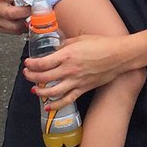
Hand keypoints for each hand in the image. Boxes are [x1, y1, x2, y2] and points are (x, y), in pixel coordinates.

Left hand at [23, 32, 137, 107]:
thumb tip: (57, 48)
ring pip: (52, 91)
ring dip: (40, 92)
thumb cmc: (102, 44)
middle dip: (31, 77)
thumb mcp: (80, 39)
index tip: (27, 63)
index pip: (42, 63)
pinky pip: (67, 99)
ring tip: (34, 90)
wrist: (119, 56)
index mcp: (67, 55)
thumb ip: (65, 44)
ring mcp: (76, 81)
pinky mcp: (83, 88)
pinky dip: (56, 105)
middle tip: (27, 74)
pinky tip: (48, 106)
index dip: (31, 64)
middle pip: (43, 77)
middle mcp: (69, 70)